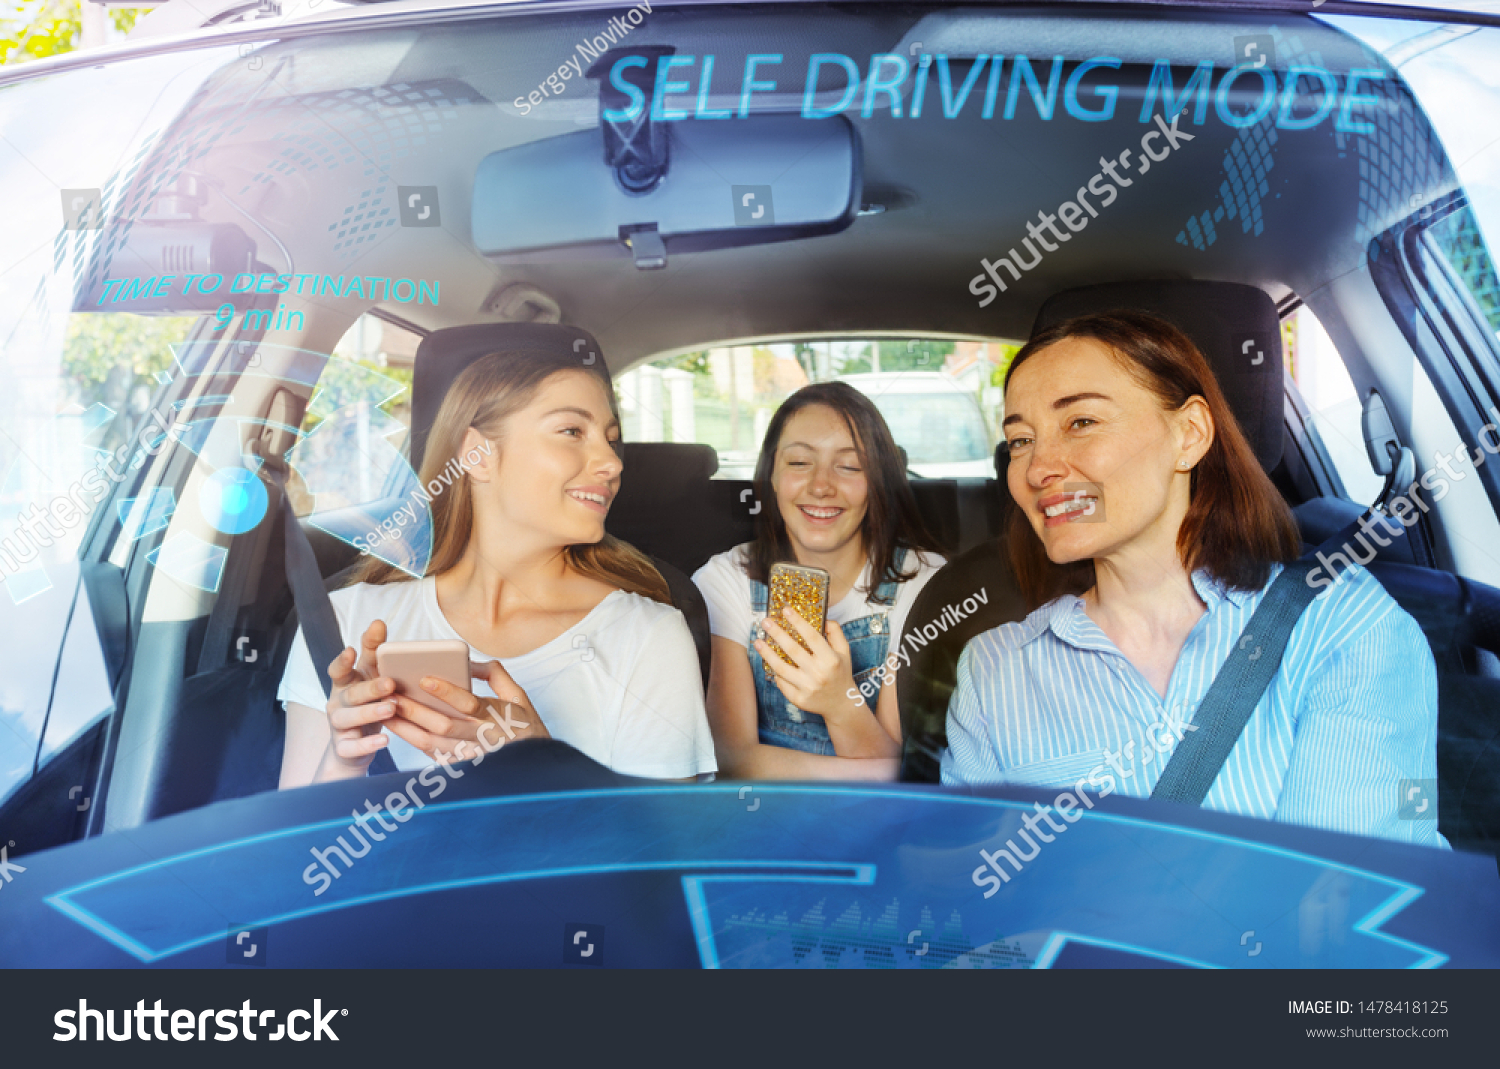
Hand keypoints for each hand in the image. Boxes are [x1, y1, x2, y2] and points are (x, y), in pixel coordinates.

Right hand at [322, 619, 397, 774]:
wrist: (353, 748)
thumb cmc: (365, 704)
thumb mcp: (369, 677)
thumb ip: (372, 652)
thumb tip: (378, 623)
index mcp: (344, 683)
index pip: (338, 670)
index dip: (342, 661)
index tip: (350, 651)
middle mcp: (338, 702)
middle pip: (351, 694)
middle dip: (370, 688)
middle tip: (390, 683)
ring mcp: (338, 725)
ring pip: (349, 718)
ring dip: (370, 713)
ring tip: (390, 709)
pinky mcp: (344, 747)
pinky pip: (353, 746)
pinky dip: (367, 744)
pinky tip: (384, 740)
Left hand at [385, 658, 550, 763]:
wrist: (534, 767)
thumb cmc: (526, 727)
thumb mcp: (520, 696)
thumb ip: (495, 675)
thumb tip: (469, 663)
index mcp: (498, 718)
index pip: (470, 704)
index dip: (447, 692)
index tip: (425, 679)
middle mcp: (482, 738)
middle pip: (442, 725)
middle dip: (414, 710)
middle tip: (392, 695)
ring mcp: (469, 755)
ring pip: (431, 743)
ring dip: (406, 727)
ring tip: (386, 710)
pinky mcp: (461, 766)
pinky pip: (431, 754)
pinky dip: (412, 741)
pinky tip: (398, 728)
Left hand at [753, 607, 861, 722]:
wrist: (841, 704)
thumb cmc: (841, 673)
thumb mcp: (844, 652)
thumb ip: (836, 633)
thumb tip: (822, 619)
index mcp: (831, 659)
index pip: (812, 636)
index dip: (798, 622)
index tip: (785, 610)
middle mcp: (819, 673)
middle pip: (793, 650)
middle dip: (777, 633)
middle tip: (765, 622)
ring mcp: (807, 687)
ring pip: (781, 668)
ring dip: (767, 653)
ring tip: (757, 642)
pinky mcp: (799, 699)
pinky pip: (782, 683)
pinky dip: (775, 672)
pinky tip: (769, 662)